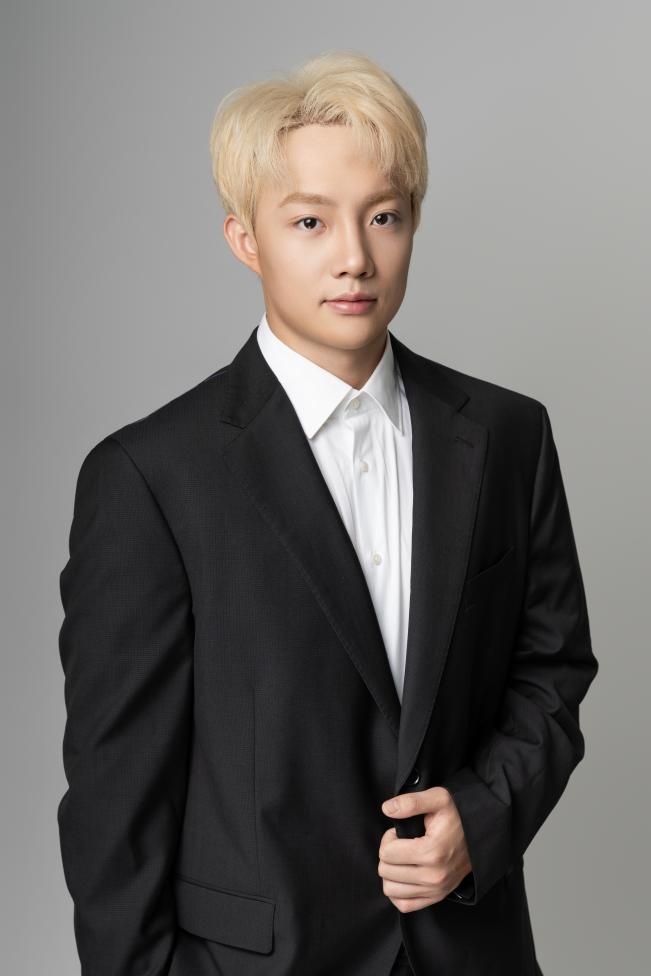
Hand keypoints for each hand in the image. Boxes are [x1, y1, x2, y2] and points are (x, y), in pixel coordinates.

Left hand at [378, 786, 472, 911]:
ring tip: (402, 858)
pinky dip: (397, 893)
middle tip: (401, 844)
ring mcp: (435, 890)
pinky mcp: (436, 897)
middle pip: (386, 871)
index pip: (387, 853)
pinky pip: (404, 905)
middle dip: (387, 855)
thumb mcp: (438, 799)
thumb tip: (386, 809)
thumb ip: (411, 802)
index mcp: (432, 852)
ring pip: (391, 890)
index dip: (388, 839)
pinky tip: (401, 877)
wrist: (480, 834)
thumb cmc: (457, 816)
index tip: (399, 833)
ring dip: (390, 873)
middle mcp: (433, 876)